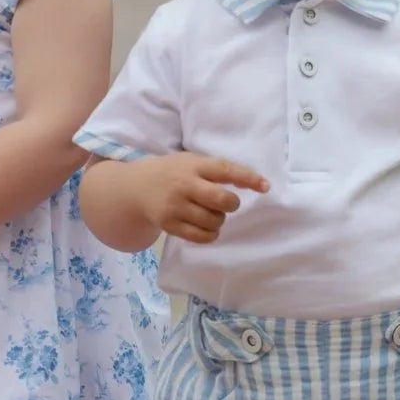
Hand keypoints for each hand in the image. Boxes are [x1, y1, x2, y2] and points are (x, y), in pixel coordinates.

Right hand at [134, 153, 268, 244]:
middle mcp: (184, 185)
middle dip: (231, 204)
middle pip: (222, 199)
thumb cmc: (171, 173)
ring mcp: (175, 206)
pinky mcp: (169, 224)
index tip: (265, 186)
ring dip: (219, 220)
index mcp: (192, 165)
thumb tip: (254, 182)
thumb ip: (215, 170)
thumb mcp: (190, 162)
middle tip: (228, 203)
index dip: (248, 178)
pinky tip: (206, 227)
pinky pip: (200, 236)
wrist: (134, 188)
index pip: (225, 170)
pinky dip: (210, 234)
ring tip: (211, 214)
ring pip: (213, 220)